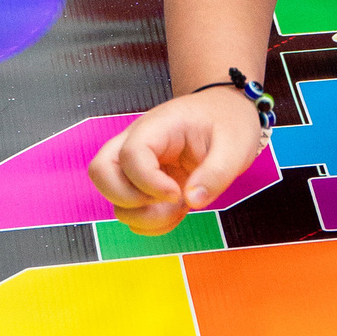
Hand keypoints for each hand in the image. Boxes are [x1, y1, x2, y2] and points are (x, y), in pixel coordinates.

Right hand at [90, 89, 266, 228]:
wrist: (227, 113)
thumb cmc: (229, 121)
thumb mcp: (236, 145)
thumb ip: (216, 174)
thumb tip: (191, 200)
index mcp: (158, 127)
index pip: (130, 155)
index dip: (148, 182)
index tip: (178, 193)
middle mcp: (137, 143)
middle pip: (100, 172)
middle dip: (127, 199)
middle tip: (167, 200)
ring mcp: (137, 164)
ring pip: (111, 196)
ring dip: (142, 215)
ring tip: (179, 207)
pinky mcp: (143, 184)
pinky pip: (128, 210)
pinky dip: (148, 222)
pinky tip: (176, 213)